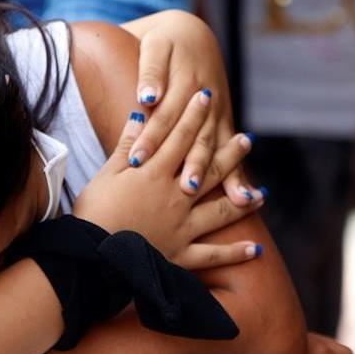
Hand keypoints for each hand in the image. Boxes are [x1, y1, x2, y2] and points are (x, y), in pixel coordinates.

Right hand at [73, 88, 262, 267]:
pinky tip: (256, 250)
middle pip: (208, 170)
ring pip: (220, 211)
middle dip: (230, 153)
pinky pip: (213, 256)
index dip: (193, 115)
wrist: (91, 256)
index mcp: (154, 174)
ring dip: (242, 200)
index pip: (179, 137)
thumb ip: (126, 145)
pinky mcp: (180, 255)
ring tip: (262, 193)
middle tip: (248, 139)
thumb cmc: (93, 213)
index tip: (207, 97)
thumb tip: (141, 114)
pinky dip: (235, 253)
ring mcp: (181, 227)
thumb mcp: (106, 174)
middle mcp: (175, 197)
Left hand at [122, 10, 258, 205]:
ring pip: (218, 145)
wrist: (191, 32)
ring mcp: (218, 111)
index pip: (165, 115)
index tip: (137, 160)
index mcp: (185, 82)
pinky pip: (231, 149)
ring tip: (228, 200)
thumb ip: (151, 72)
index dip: (152, 137)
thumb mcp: (155, 47)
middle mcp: (206, 100)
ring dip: (220, 172)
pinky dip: (239, 173)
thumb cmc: (165, 42)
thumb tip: (147, 97)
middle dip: (193, 164)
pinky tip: (246, 197)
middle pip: (198, 136)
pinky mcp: (225, 119)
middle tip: (186, 189)